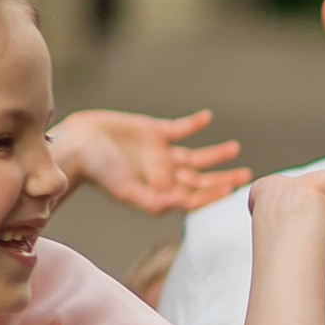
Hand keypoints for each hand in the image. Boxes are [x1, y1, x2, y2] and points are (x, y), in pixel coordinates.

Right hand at [50, 108, 251, 216]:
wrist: (79, 146)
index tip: (231, 190)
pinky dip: (194, 123)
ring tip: (234, 149)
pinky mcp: (155, 132)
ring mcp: (162, 154)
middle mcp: (165, 176)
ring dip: (216, 154)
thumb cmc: (99, 174)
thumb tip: (182, 206)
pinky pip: (181, 129)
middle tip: (245, 176)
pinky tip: (206, 118)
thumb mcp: (128, 192)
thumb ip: (155, 202)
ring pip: (196, 156)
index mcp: (161, 194)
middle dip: (223, 178)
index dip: (213, 195)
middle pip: (201, 179)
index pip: (195, 198)